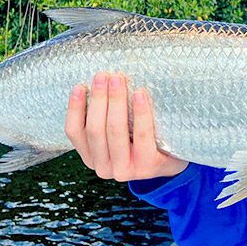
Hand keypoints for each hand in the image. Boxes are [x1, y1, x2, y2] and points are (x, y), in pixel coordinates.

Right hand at [65, 71, 187, 180]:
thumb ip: (105, 115)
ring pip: (115, 130)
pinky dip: (140, 112)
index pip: (74, 132)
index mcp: (91, 157)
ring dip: (116, 101)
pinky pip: (141, 134)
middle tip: (104, 75)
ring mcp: (124, 169)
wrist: (172, 161)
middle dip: (99, 98)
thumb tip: (100, 80)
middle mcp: (103, 167)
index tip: (81, 85)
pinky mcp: (146, 166)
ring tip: (119, 79)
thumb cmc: (141, 139)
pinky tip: (140, 94)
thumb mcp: (118, 132)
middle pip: (95, 129)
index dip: (75, 107)